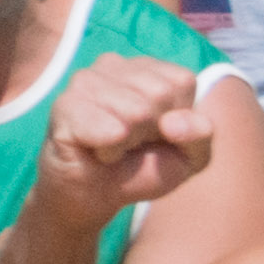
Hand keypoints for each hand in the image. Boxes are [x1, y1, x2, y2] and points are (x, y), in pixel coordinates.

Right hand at [36, 48, 223, 212]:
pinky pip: (107, 128)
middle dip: (152, 131)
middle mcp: (112, 65)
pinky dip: (110, 150)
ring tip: (112, 146)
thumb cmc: (141, 169)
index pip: (182, 81)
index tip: (157, 134)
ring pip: (134, 110)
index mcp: (146, 68)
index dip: (177, 119)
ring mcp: (84, 82)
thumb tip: (173, 122)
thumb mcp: (187, 156)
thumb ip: (199, 134)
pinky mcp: (64, 106)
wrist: (93, 198)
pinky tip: (97, 151)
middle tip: (131, 143)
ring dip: (128, 143)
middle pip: (159, 93)